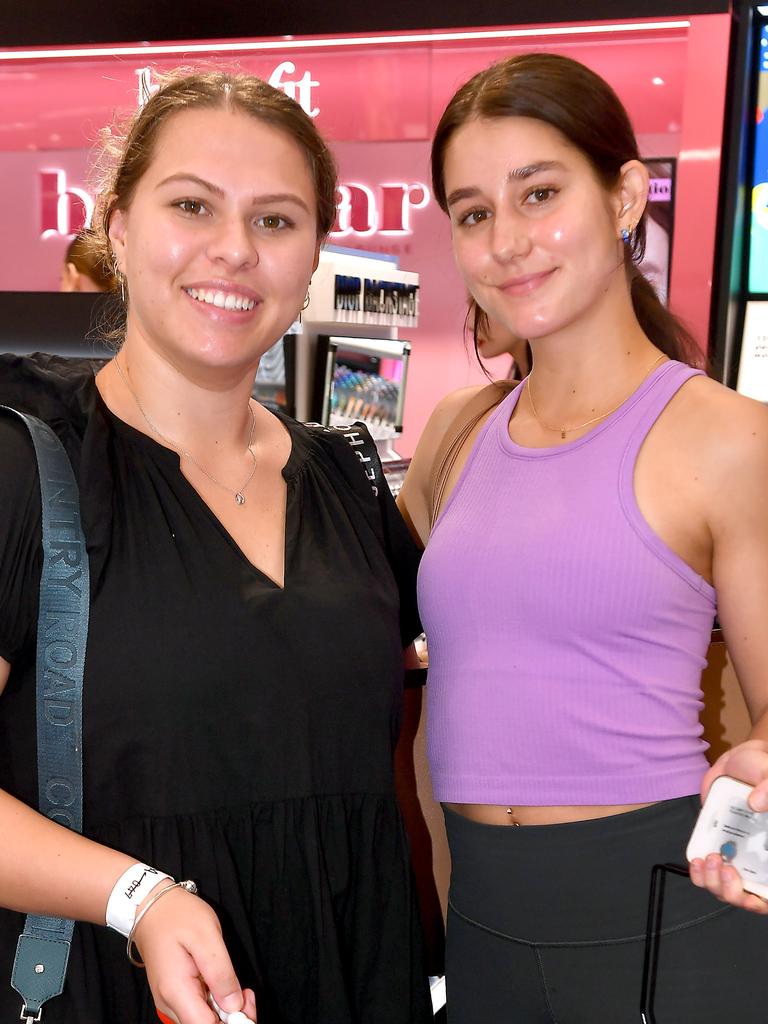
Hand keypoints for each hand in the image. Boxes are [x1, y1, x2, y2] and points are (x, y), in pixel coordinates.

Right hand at [133, 883, 257, 1022]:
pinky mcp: (174, 996)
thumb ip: (220, 973)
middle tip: (247, 993)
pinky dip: (216, 1004)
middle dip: (231, 1018)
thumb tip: (234, 1006)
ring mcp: (170, 1002)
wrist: (151, 907)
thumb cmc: (178, 915)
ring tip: (240, 987)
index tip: (245, 1001)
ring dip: (225, 1012)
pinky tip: (224, 985)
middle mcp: (169, 1004)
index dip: (230, 1022)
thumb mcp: (206, 935)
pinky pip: (197, 1011)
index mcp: (176, 991)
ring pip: (202, 1022)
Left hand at [689, 740, 767, 914]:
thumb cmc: (763, 771)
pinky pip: (709, 872)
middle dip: (733, 892)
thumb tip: (756, 803)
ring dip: (714, 883)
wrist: (739, 762)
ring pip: (726, 889)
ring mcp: (738, 857)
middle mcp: (760, 862)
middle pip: (749, 899)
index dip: (762, 901)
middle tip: (724, 867)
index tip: (751, 891)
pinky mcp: (717, 847)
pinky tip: (697, 861)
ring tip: (709, 860)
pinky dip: (701, 874)